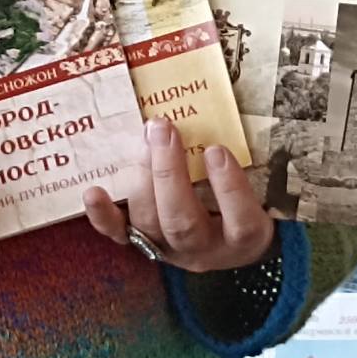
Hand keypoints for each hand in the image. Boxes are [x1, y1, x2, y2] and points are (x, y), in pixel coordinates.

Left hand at [83, 119, 275, 272]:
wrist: (231, 242)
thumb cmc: (251, 201)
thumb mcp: (263, 186)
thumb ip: (251, 158)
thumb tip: (226, 106)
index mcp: (245, 237)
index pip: (242, 221)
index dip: (228, 188)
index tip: (215, 149)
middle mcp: (207, 250)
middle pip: (183, 222)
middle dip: (168, 173)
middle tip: (164, 129)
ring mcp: (172, 251)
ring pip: (151, 225)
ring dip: (143, 178)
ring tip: (144, 138)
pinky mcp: (146, 246)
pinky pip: (120, 234)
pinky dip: (104, 215)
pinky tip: (93, 192)